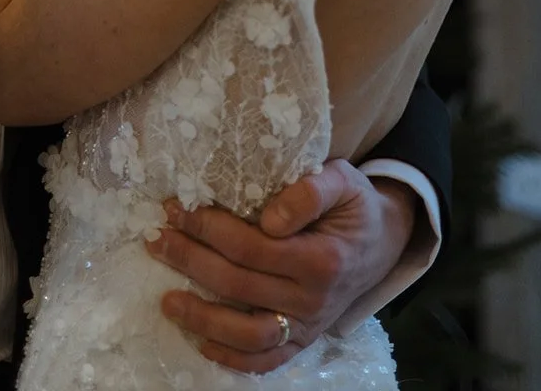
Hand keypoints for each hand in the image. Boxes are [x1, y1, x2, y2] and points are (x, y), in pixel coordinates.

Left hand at [146, 160, 417, 373]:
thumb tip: (270, 218)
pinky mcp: (302, 341)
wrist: (382, 242)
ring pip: (246, 334)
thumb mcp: (343, 179)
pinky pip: (264, 360)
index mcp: (322, 259)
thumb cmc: (354, 205)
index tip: (177, 208)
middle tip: (158, 240)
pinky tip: (199, 338)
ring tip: (166, 298)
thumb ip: (310, 191)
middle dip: (190, 261)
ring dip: (201, 318)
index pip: (251, 247)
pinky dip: (230, 358)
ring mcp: (307, 327)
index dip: (209, 228)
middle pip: (238, 286)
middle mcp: (313, 301)